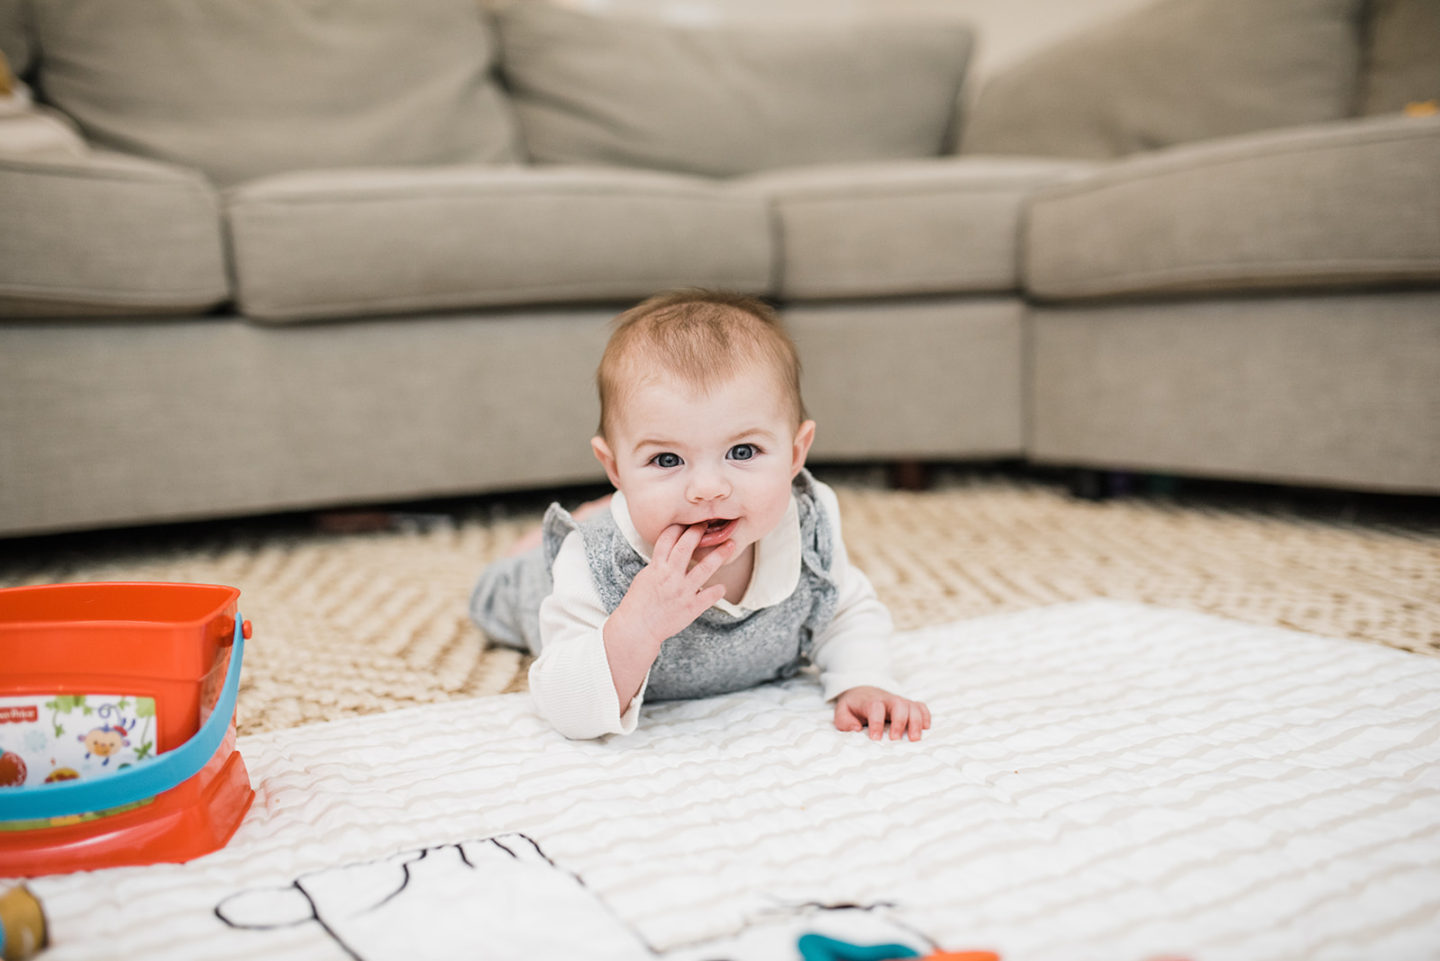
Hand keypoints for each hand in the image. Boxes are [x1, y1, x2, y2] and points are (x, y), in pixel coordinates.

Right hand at [604, 523, 738, 706]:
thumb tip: (669, 550)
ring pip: (704, 569)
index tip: (688, 521)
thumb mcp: (644, 578)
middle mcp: (670, 576)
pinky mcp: (691, 607)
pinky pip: (709, 596)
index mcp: (656, 567)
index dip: (678, 527)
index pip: (667, 539)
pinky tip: (722, 586)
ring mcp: (682, 592)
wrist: (637, 628)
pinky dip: (717, 590)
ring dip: (719, 555)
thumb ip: (658, 564)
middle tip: (709, 523)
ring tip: (730, 545)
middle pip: (686, 546)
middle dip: (698, 532)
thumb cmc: (638, 603)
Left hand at [834, 686, 930, 741]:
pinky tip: (926, 728)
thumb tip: (857, 729)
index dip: (876, 723)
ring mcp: (899, 701)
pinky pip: (921, 706)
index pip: (875, 708)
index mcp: (870, 701)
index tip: (875, 738)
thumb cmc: (854, 706)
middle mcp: (888, 699)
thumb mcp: (842, 712)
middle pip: (898, 705)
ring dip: (916, 721)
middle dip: (899, 722)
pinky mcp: (908, 705)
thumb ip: (845, 721)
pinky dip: (925, 716)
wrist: (862, 691)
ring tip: (915, 739)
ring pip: (912, 706)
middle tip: (896, 740)